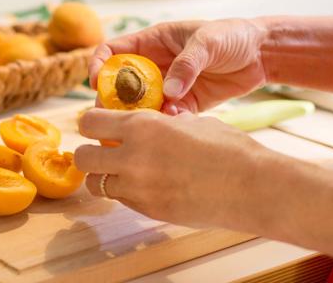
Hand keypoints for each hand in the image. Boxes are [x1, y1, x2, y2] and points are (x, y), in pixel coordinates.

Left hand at [74, 108, 270, 227]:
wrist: (251, 186)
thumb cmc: (228, 148)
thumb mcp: (192, 123)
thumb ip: (165, 124)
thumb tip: (158, 121)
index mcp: (143, 126)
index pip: (89, 122)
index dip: (90, 123)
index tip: (98, 126)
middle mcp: (132, 156)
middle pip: (81, 156)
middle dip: (88, 154)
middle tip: (103, 152)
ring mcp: (138, 188)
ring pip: (95, 184)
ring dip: (104, 177)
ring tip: (125, 172)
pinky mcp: (148, 210)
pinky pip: (121, 200)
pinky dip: (126, 192)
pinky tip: (148, 186)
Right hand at [88, 19, 267, 113]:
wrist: (261, 55)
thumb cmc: (232, 36)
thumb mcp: (207, 42)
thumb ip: (187, 64)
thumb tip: (168, 92)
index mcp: (153, 42)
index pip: (114, 51)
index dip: (100, 65)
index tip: (95, 83)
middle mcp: (156, 65)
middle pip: (122, 84)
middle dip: (114, 100)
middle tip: (111, 116)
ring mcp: (169, 86)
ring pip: (142, 105)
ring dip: (140, 116)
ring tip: (142, 126)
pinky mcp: (184, 104)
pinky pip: (167, 116)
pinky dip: (166, 123)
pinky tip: (173, 126)